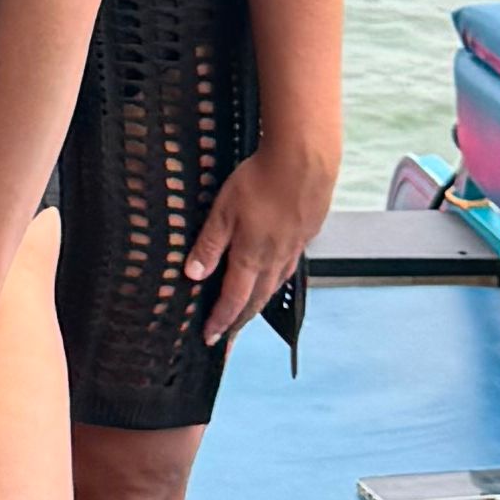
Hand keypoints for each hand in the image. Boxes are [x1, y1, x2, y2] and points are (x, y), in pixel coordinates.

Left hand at [186, 138, 330, 349]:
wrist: (306, 161)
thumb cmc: (261, 181)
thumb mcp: (223, 211)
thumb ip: (209, 245)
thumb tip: (193, 275)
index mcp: (251, 257)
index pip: (233, 300)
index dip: (220, 321)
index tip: (211, 338)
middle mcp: (274, 259)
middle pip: (256, 300)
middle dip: (240, 321)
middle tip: (229, 336)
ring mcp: (294, 247)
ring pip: (274, 285)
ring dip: (259, 303)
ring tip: (249, 312)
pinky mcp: (307, 233)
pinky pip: (289, 265)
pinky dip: (277, 279)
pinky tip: (276, 273)